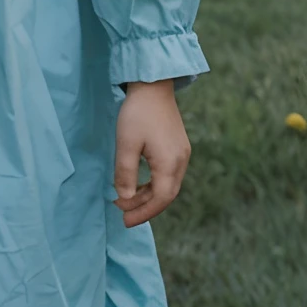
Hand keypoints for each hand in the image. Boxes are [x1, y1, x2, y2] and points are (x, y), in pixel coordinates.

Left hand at [114, 81, 190, 226]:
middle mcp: (181, 161)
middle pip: (166, 195)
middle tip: (123, 216)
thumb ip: (126, 174)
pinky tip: (138, 185)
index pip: (160, 199)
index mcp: (170, 163)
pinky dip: (153, 184)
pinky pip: (168, 174)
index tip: (125, 221)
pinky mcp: (178, 147)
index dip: (143, 213)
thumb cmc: (137, 113)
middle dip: (145, 208)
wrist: (153, 86)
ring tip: (126, 201)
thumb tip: (126, 199)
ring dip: (148, 196)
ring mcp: (182, 154)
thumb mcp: (126, 144)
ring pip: (167, 185)